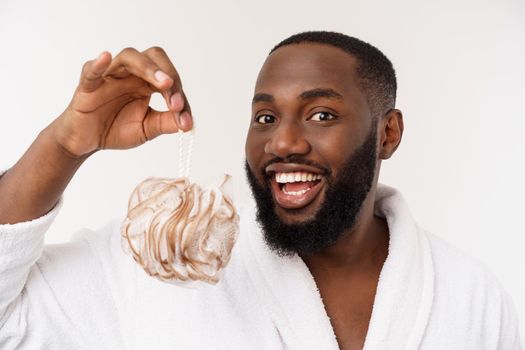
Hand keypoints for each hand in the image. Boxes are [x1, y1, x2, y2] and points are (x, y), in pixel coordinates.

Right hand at [52, 47, 192, 157]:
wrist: (87, 142)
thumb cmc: (116, 129)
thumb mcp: (146, 129)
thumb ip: (165, 123)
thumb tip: (187, 123)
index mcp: (147, 83)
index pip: (169, 79)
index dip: (180, 97)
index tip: (185, 120)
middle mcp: (131, 74)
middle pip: (153, 57)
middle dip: (168, 74)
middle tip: (177, 100)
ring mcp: (110, 77)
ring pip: (129, 57)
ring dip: (148, 68)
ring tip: (162, 82)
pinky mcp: (88, 86)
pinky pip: (91, 71)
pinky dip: (98, 64)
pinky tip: (106, 57)